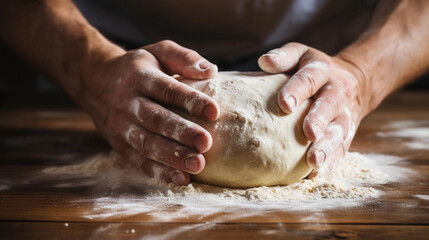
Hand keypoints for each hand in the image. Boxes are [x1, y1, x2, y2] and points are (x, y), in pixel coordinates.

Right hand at [81, 40, 218, 184]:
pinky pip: (139, 161)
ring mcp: (120, 126)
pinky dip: (159, 172)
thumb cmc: (136, 67)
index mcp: (138, 76)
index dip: (190, 100)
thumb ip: (183, 58)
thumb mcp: (157, 51)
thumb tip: (211, 71)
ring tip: (197, 165)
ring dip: (172, 157)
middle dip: (181, 132)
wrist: (94, 80)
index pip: (166, 89)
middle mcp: (126, 102)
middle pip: (156, 119)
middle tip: (206, 143)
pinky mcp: (119, 144)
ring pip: (146, 143)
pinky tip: (181, 179)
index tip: (214, 111)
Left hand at [258, 42, 366, 175]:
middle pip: (329, 105)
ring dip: (327, 147)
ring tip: (314, 161)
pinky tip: (317, 175)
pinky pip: (342, 149)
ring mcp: (344, 114)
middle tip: (308, 133)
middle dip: (318, 119)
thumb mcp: (300, 55)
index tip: (284, 104)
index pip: (309, 78)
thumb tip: (264, 61)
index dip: (297, 90)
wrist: (352, 81)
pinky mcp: (347, 134)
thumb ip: (284, 57)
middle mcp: (336, 92)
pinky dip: (331, 163)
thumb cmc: (312, 69)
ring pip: (339, 131)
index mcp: (322, 71)